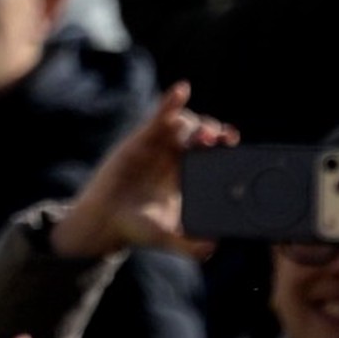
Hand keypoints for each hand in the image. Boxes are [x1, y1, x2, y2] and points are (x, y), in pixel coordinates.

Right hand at [49, 82, 236, 258]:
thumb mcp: (167, 238)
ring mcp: (159, 146)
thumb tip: (213, 247)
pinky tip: (181, 90)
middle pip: (203, 135)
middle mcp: (176, 159)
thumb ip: (189, 246)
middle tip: (222, 140)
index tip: (235, 145)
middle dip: (215, 133)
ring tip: (203, 135)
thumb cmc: (136, 229)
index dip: (226, 146)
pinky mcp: (141, 138)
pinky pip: (159, 115)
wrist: (103, 221)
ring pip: (185, 123)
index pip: (214, 155)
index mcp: (189, 178)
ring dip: (198, 123)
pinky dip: (171, 101)